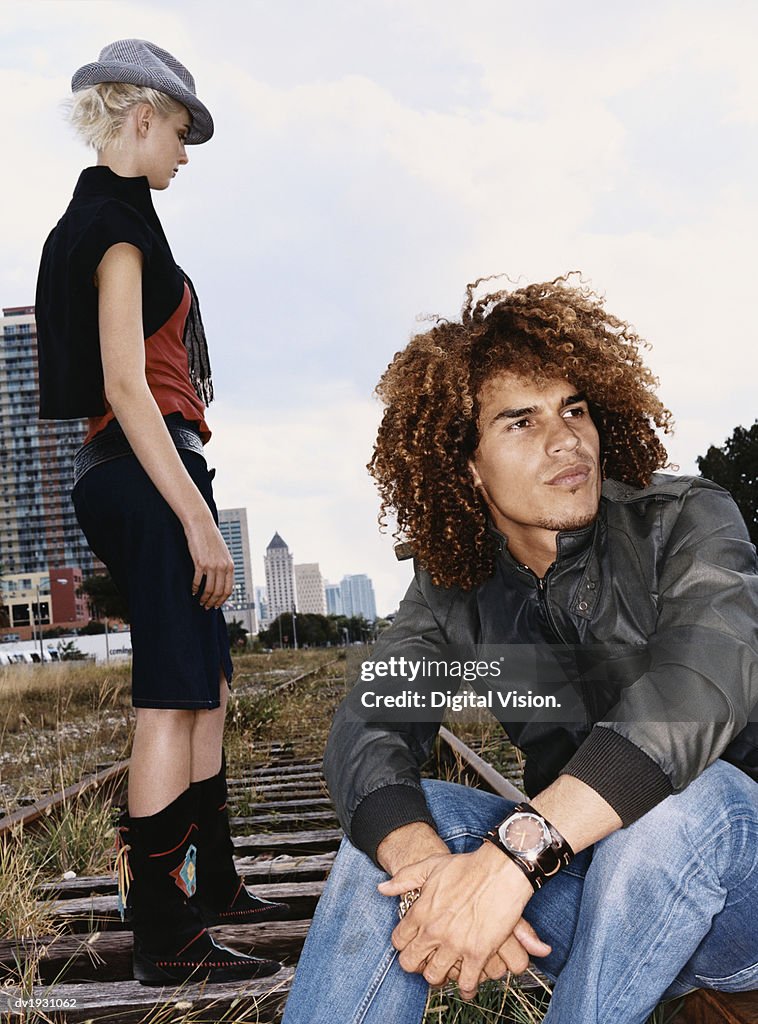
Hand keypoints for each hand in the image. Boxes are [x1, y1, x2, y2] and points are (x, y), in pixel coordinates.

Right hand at [183, 514, 233, 608]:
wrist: (201, 524)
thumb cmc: (210, 538)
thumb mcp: (222, 553)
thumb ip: (223, 566)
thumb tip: (221, 580)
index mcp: (230, 565)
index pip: (229, 589)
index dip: (222, 600)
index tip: (217, 605)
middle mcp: (223, 567)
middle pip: (219, 592)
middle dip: (213, 602)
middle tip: (206, 606)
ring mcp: (212, 565)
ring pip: (209, 589)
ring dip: (204, 598)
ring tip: (200, 602)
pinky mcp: (200, 563)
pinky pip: (197, 581)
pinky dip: (195, 589)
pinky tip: (192, 591)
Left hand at [377, 843, 547, 999]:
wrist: (499, 870)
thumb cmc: (466, 866)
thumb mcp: (430, 866)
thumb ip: (404, 878)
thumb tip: (382, 888)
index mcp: (420, 912)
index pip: (398, 941)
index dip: (404, 945)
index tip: (413, 944)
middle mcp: (433, 931)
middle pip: (411, 963)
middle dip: (417, 965)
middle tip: (428, 962)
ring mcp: (455, 944)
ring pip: (436, 977)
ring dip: (441, 976)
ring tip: (448, 972)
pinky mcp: (478, 953)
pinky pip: (467, 982)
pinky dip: (467, 987)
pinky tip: (469, 983)